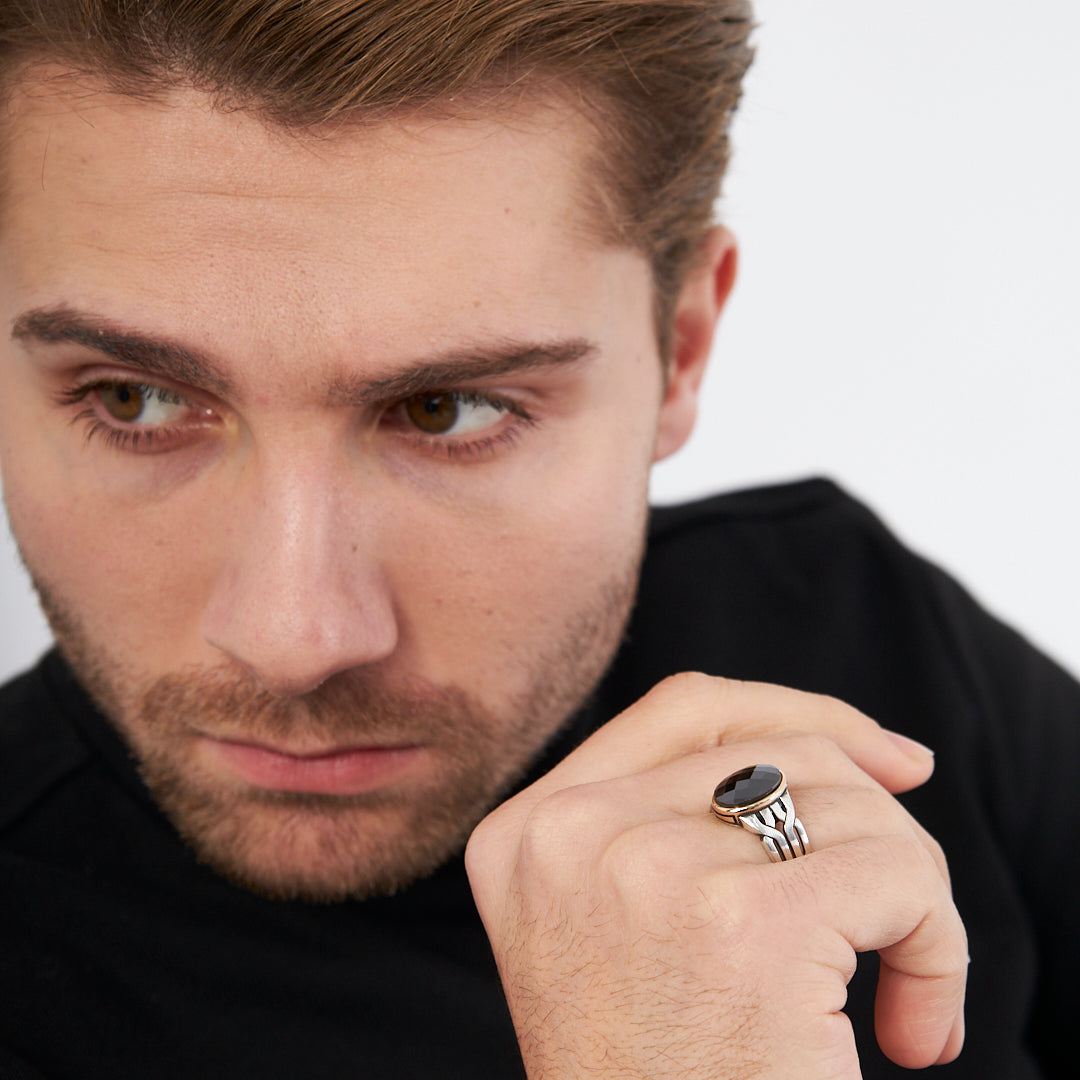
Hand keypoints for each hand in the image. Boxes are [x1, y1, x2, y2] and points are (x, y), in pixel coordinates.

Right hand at [466, 674, 966, 1078]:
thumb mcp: (618, 931)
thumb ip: (689, 823)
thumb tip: (875, 755)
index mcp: (524, 831)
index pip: (684, 708)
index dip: (797, 711)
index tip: (888, 760)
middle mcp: (569, 836)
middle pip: (778, 750)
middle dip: (872, 819)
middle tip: (902, 916)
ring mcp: (646, 872)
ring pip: (848, 803)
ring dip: (911, 894)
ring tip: (901, 993)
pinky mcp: (743, 926)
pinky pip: (896, 874)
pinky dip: (939, 943)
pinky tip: (914, 1028)